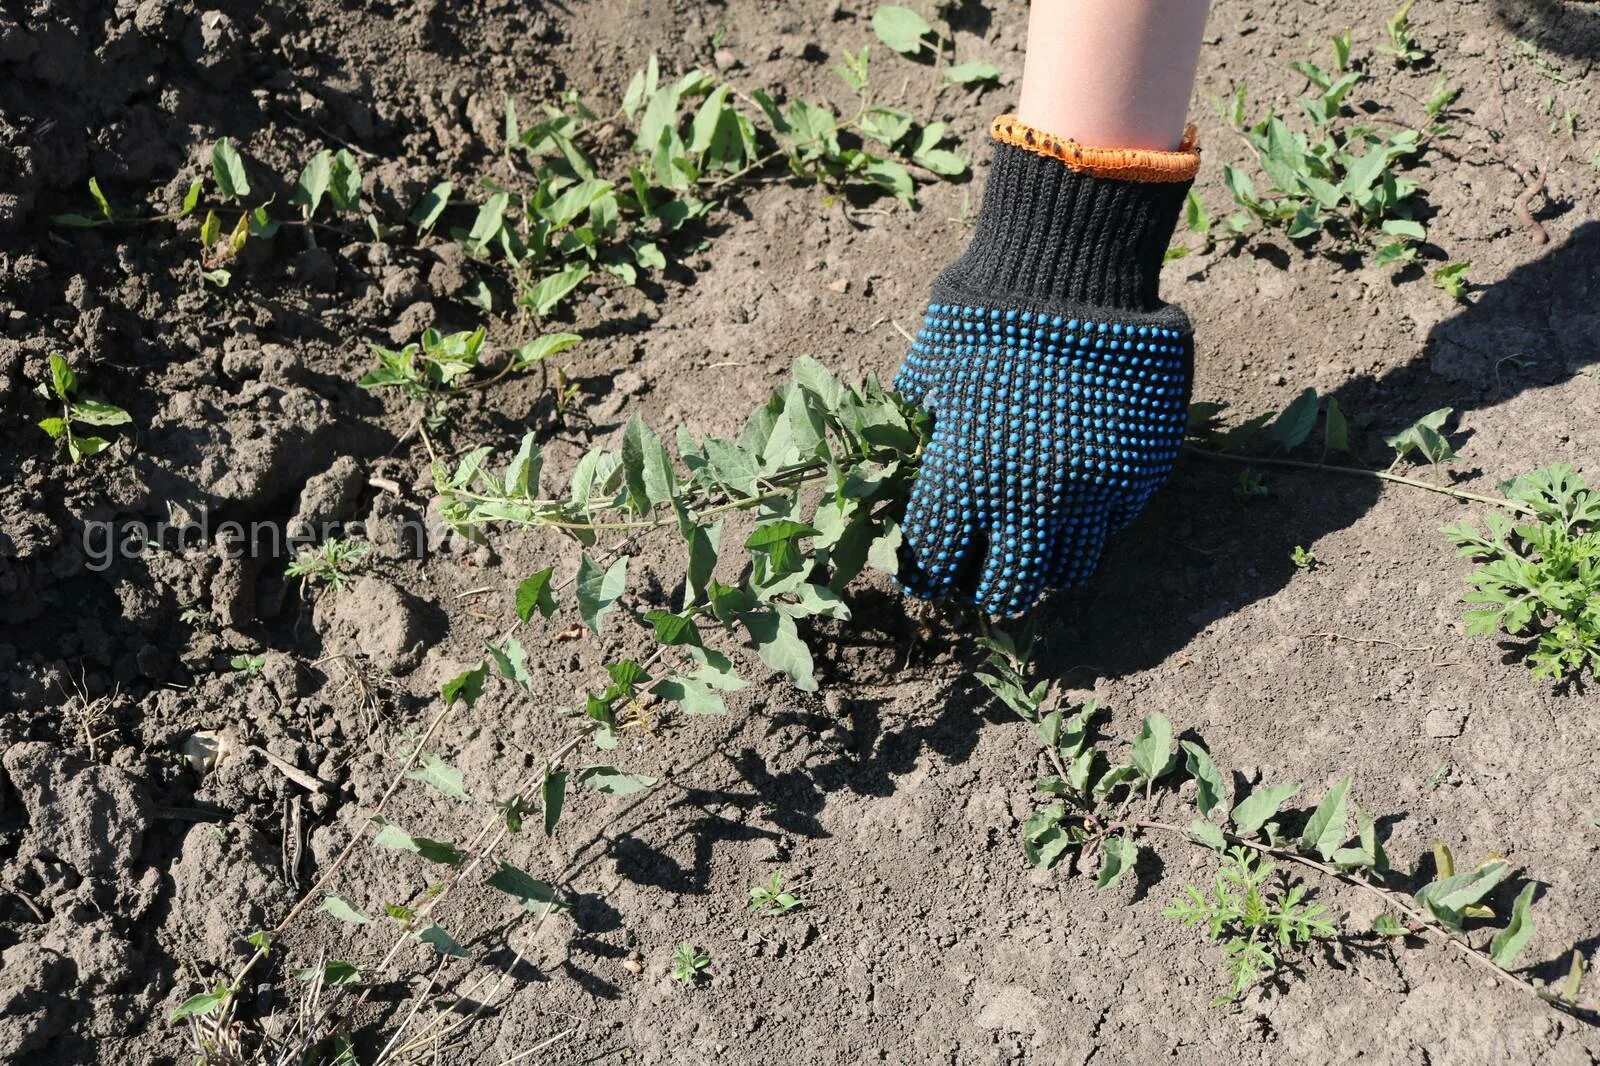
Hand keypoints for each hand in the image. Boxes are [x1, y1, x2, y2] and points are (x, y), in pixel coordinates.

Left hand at [895, 302, 1190, 613]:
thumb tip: (895, 484)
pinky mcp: (1137, 475)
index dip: (924, 575)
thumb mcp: (927, 376)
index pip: (933, 565)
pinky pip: (1110, 527)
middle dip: (985, 590)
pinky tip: (1071, 500)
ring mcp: (1090, 492)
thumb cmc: (981, 317)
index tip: (926, 573)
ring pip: (1066, 571)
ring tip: (1029, 546)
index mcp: (962, 478)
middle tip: (980, 578)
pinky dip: (1088, 525)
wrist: (1071, 269)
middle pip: (1004, 590)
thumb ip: (914, 440)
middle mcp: (1027, 499)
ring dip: (1042, 567)